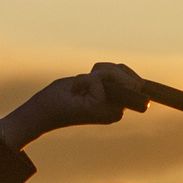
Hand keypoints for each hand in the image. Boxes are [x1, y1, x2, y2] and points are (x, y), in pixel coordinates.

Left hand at [0, 62, 146, 150]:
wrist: (44, 110)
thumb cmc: (65, 95)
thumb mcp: (94, 81)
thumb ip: (113, 79)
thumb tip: (135, 79)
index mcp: (119, 107)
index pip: (138, 83)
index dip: (126, 74)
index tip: (103, 75)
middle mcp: (118, 112)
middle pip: (131, 78)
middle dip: (109, 69)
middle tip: (89, 77)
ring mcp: (110, 112)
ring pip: (118, 75)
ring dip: (98, 72)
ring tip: (81, 84)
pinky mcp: (99, 107)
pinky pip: (98, 79)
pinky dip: (84, 79)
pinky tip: (75, 90)